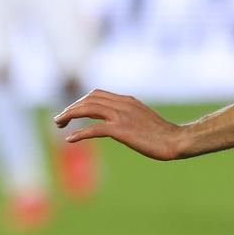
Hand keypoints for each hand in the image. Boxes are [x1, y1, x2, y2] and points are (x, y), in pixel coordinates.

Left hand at [55, 89, 189, 160]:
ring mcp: (121, 116)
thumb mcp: (143, 118)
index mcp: (127, 100)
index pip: (96, 94)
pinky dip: (80, 133)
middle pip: (88, 100)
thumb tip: (118, 122)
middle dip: (71, 108)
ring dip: (70, 115)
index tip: (72, 112)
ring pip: (87, 109)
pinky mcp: (121, 130)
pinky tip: (70, 139)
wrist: (175, 140)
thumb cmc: (162, 133)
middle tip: (59, 119)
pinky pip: (94, 129)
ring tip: (58, 124)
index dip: (80, 101)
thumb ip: (129, 115)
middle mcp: (122, 104)